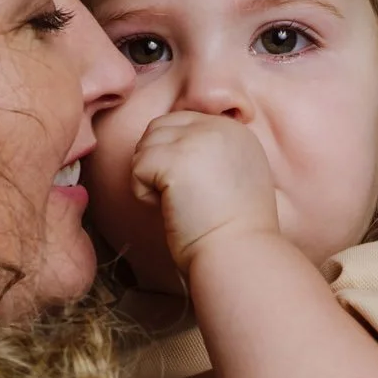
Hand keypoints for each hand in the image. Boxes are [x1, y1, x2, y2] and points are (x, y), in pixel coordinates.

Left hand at [130, 111, 280, 272]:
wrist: (240, 254)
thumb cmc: (235, 231)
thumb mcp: (237, 177)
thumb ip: (213, 154)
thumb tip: (171, 153)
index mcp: (235, 129)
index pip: (182, 123)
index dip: (172, 157)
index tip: (194, 191)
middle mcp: (218, 126)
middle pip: (159, 128)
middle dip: (157, 163)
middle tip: (180, 198)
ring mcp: (197, 138)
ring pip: (145, 146)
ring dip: (151, 179)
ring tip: (180, 204)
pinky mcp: (174, 159)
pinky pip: (137, 168)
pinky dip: (144, 195)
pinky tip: (172, 210)